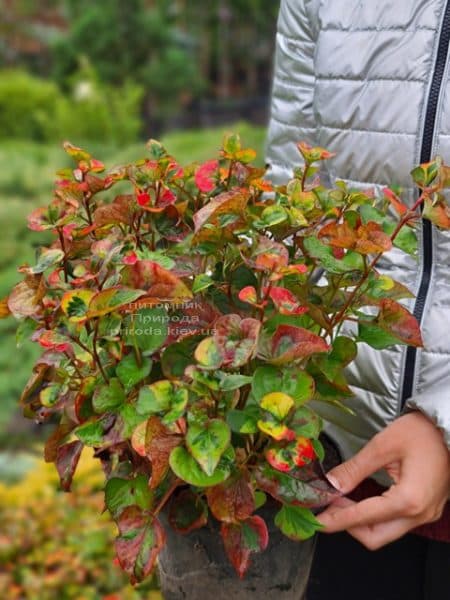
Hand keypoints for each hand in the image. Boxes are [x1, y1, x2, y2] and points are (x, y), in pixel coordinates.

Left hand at [317, 412, 449, 549]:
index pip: (363, 518)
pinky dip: (375, 516)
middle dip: (347, 526)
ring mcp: (426, 514)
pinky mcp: (427, 508)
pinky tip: (361, 500)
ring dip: (361, 521)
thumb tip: (331, 483)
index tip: (316, 522)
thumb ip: (355, 468)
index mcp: (408, 500)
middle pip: (375, 536)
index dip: (336, 521)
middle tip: (329, 506)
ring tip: (341, 501)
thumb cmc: (423, 432)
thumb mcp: (383, 445)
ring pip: (386, 532)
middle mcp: (419, 514)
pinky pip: (397, 523)